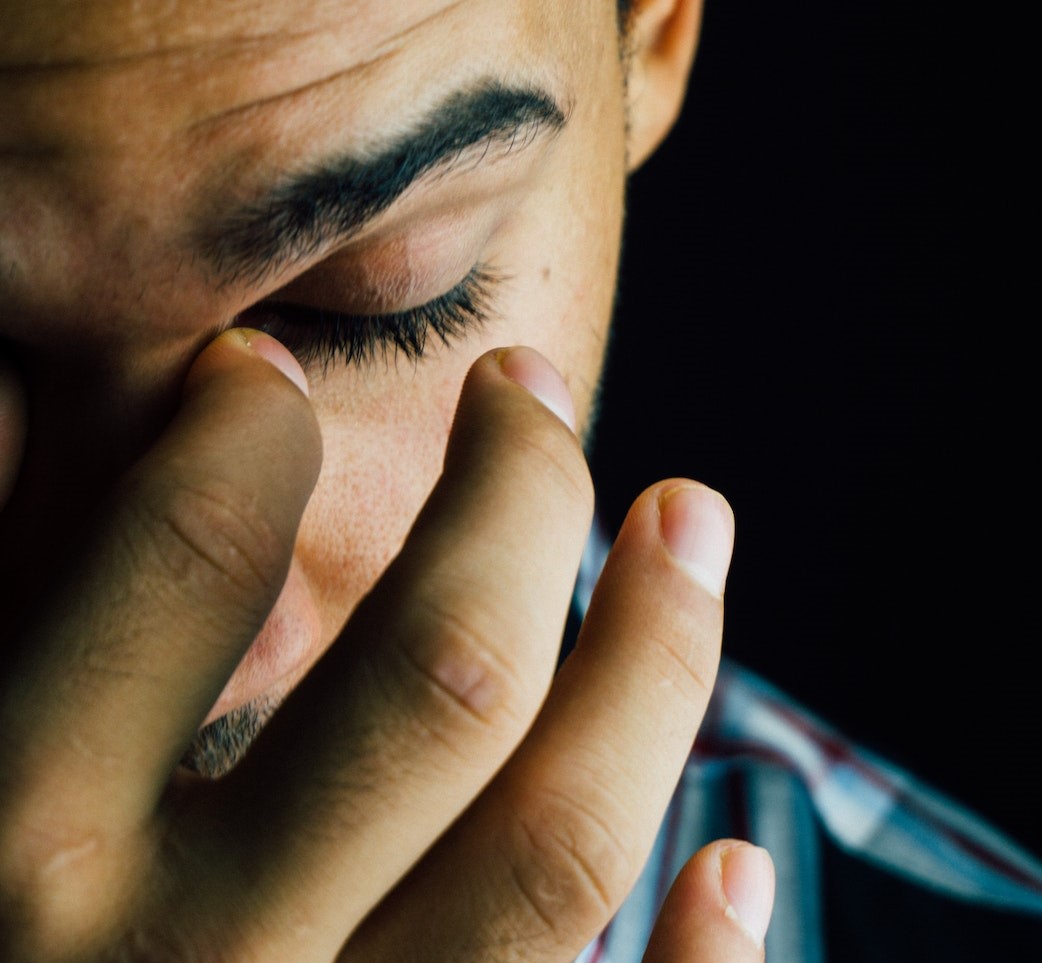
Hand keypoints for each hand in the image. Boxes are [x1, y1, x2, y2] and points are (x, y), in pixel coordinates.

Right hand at [0, 333, 771, 959]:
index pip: (179, 563)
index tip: (272, 377)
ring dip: (655, 661)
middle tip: (537, 391)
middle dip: (517, 500)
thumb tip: (65, 482)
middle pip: (438, 677)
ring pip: (556, 846)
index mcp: (8, 861)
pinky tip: (740, 858)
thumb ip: (43, 700)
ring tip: (691, 518)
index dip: (243, 431)